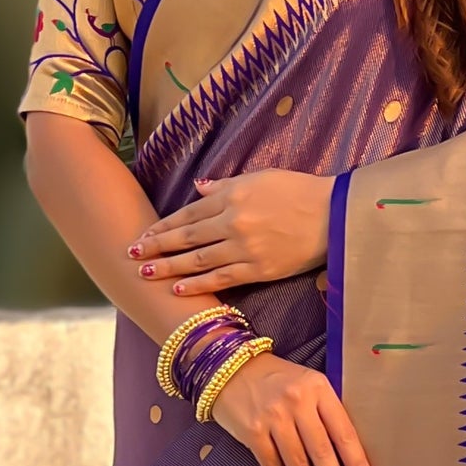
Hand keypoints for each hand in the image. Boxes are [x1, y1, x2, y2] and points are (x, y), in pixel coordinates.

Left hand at [130, 172, 329, 294]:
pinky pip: (223, 279)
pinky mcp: (260, 269)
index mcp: (232, 197)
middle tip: (131, 254)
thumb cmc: (299, 191)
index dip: (163, 225)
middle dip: (156, 246)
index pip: (188, 213)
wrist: (334, 215)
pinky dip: (199, 284)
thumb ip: (226, 186)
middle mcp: (233, 222)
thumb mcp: (260, 178)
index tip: (143, 234)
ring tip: (147, 272)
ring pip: (198, 260)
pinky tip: (179, 288)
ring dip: (169, 267)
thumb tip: (199, 189)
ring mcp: (245, 248)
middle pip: (187, 237)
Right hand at [211, 354, 373, 465]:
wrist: (230, 368)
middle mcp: (297, 402)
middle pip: (321, 451)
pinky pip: (271, 464)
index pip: (343, 431)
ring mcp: (273, 417)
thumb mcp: (307, 384)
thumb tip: (345, 454)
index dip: (356, 461)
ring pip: (296, 462)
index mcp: (318, 389)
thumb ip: (325, 411)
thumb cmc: (276, 379)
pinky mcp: (252, 431)